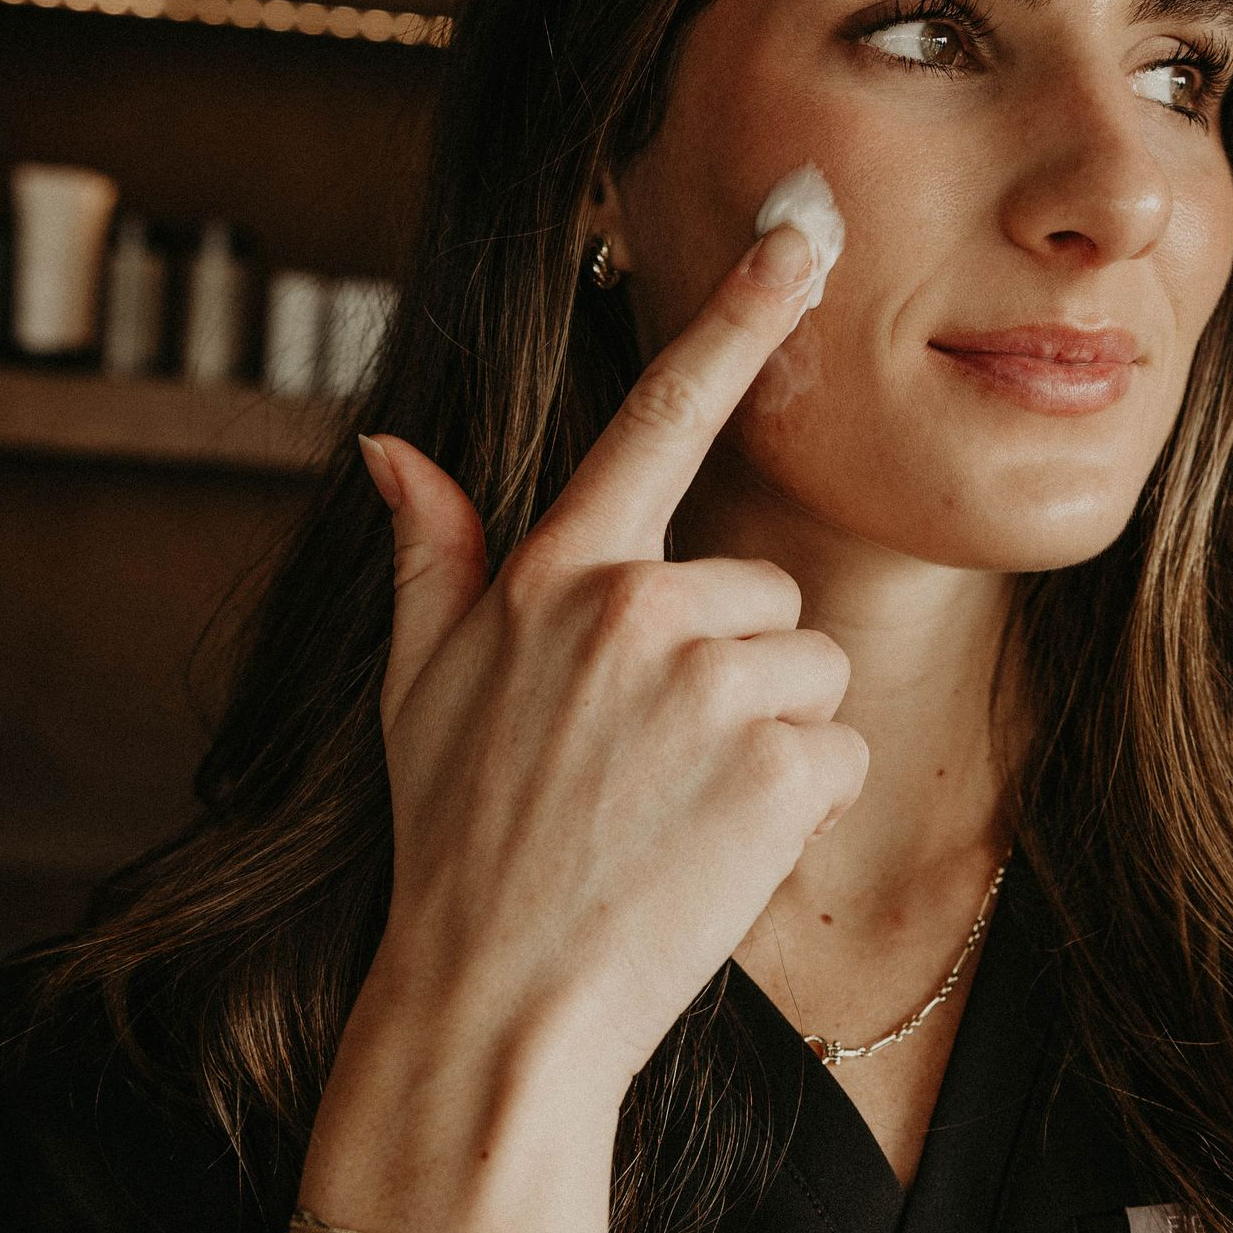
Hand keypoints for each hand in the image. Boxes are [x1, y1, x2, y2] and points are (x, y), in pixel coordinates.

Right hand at [351, 220, 868, 1108]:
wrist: (499, 1001)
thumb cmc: (460, 844)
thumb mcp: (419, 687)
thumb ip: (434, 555)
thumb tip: (392, 451)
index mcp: (559, 574)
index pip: (658, 416)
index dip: (737, 315)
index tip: (803, 231)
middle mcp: (640, 607)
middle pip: (768, 590)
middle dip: (735, 667)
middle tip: (653, 761)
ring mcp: (714, 685)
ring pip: (812, 669)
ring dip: (771, 737)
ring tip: (679, 808)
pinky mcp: (779, 765)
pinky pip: (841, 748)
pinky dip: (801, 802)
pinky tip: (719, 846)